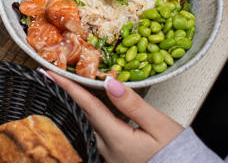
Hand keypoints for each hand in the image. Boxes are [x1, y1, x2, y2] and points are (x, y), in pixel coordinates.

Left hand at [46, 71, 182, 162]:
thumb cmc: (178, 153)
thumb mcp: (159, 125)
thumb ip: (133, 104)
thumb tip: (110, 82)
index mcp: (116, 139)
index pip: (87, 106)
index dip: (67, 87)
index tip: (49, 73)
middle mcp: (107, 150)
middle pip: (81, 115)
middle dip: (65, 94)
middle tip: (51, 76)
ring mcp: (109, 156)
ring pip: (85, 125)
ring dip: (75, 106)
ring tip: (64, 88)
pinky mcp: (114, 159)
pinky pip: (94, 134)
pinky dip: (87, 117)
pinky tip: (85, 109)